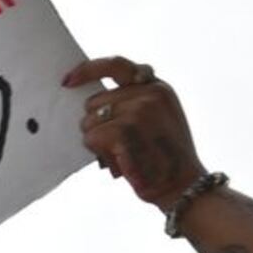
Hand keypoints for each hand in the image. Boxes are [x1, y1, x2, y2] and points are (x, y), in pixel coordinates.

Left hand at [63, 58, 203, 205]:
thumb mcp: (160, 119)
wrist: (184, 186)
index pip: (116, 65)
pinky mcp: (127, 129)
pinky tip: (117, 162)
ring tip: (122, 155)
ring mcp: (139, 110)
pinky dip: (98, 152)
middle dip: (96, 125)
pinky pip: (92, 137)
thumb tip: (92, 104)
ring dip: (97, 142)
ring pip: (89, 122)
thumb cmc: (165, 159)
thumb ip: (135, 102)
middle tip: (115, 146)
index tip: (68, 80)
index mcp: (157, 87)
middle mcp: (149, 93)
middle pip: (94, 102)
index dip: (88, 70)